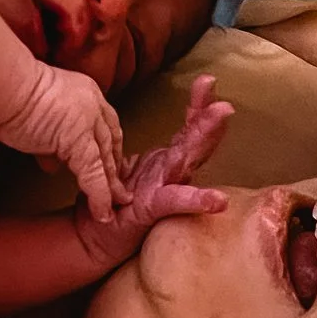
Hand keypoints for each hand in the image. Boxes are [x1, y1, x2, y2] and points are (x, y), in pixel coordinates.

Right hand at [0, 62, 123, 220]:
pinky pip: (93, 174)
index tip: (111, 165)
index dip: (110, 148)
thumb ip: (51, 140)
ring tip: (114, 207)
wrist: (6, 87)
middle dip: (115, 170)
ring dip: (111, 187)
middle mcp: (94, 105)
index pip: (107, 124)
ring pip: (105, 161)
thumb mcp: (39, 117)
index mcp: (87, 93)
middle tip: (120, 192)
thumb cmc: (12, 97)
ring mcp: (88, 122)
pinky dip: (98, 195)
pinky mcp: (78, 140)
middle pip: (111, 143)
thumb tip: (53, 164)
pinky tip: (101, 212)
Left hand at [74, 76, 234, 270]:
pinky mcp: (152, 210)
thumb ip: (137, 153)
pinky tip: (217, 200)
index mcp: (164, 162)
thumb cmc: (112, 202)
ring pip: (187, 161)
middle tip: (224, 99)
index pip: (187, 129)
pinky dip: (196, 200)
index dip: (199, 107)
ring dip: (205, 138)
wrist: (92, 235)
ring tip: (221, 117)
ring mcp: (164, 190)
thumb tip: (130, 126)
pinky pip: (174, 202)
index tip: (207, 82)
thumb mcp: (124, 168)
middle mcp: (170, 174)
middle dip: (209, 118)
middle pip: (195, 141)